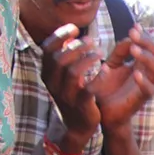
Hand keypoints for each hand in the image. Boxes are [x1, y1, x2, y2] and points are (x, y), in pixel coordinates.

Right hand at [41, 24, 102, 147]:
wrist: (78, 126)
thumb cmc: (74, 95)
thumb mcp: (65, 76)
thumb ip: (66, 56)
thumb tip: (71, 33)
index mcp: (47, 74)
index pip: (47, 49)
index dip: (59, 36)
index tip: (74, 28)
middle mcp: (53, 84)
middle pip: (59, 59)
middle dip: (75, 46)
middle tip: (91, 40)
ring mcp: (66, 95)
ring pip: (72, 72)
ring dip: (86, 59)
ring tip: (99, 52)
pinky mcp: (81, 105)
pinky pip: (88, 89)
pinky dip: (98, 77)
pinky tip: (106, 69)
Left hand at [92, 26, 153, 132]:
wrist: (101, 112)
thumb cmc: (106, 88)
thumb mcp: (110, 65)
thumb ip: (119, 53)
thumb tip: (129, 37)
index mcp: (140, 65)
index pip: (150, 47)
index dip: (144, 37)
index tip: (133, 27)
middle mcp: (147, 74)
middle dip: (147, 43)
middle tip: (133, 34)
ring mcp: (146, 86)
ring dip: (148, 58)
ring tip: (134, 50)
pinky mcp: (141, 100)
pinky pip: (149, 90)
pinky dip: (144, 81)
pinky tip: (135, 73)